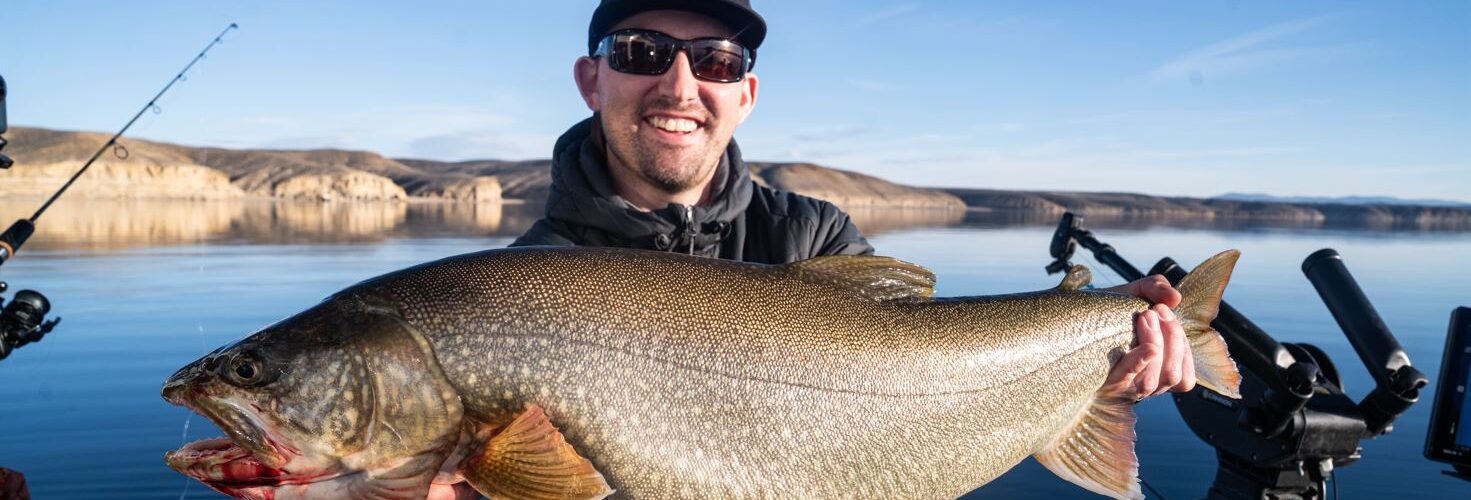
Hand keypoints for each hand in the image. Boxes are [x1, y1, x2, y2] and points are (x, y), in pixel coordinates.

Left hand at [1101, 275, 1195, 399]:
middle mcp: (1141, 383)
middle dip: (1172, 339)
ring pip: (1154, 380)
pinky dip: (1141, 361)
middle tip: (1156, 311)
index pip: (1184, 378)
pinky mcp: (1103, 382)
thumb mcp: (1133, 294)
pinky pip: (1128, 378)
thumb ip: (1155, 289)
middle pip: (1172, 375)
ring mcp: (1122, 385)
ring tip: (1145, 316)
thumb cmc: (1106, 311)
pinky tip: (1147, 347)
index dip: (1184, 350)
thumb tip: (1174, 298)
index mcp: (1155, 369)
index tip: (1168, 314)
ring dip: (1157, 344)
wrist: (1071, 316)